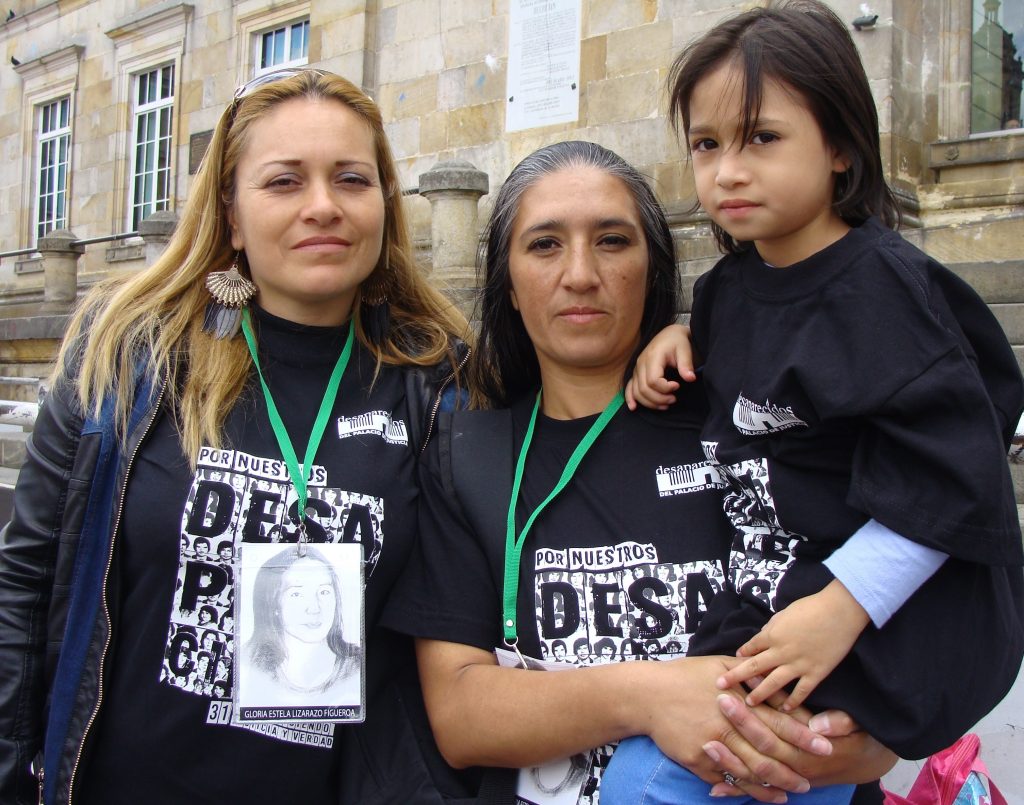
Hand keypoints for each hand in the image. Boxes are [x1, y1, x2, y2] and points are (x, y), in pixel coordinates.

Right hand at [625, 324, 695, 410]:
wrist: (669, 335)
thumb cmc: (677, 342)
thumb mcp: (685, 349)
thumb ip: (686, 364)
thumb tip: (691, 378)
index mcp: (652, 357)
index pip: (653, 381)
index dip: (665, 389)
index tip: (678, 386)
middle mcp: (641, 364)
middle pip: (644, 389)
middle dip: (659, 399)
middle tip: (674, 399)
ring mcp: (636, 369)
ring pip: (637, 392)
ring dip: (650, 402)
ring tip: (666, 404)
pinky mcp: (636, 373)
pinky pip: (629, 388)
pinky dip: (630, 398)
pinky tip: (633, 407)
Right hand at [644, 656, 833, 801]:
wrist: (648, 694)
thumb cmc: (686, 676)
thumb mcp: (719, 666)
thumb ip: (750, 676)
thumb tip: (776, 684)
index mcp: (735, 702)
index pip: (777, 721)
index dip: (802, 735)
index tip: (824, 745)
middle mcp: (726, 726)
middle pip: (767, 753)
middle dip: (793, 768)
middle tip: (812, 780)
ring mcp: (710, 746)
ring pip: (748, 771)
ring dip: (772, 785)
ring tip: (791, 793)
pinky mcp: (696, 761)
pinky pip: (725, 779)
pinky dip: (745, 790)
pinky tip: (760, 794)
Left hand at [706, 696, 896, 789]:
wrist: (868, 762)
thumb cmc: (861, 737)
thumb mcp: (859, 726)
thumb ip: (839, 722)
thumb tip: (818, 725)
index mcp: (810, 750)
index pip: (775, 733)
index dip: (751, 717)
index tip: (731, 697)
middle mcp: (797, 767)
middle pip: (760, 750)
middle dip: (736, 730)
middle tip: (715, 706)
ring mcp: (789, 778)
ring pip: (755, 774)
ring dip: (730, 762)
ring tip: (706, 745)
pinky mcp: (784, 783)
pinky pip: (758, 790)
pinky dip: (737, 790)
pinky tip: (714, 788)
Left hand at [715, 581, 869, 710]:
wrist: (839, 611)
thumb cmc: (812, 607)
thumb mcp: (785, 613)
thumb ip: (773, 627)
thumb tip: (764, 635)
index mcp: (772, 635)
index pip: (750, 647)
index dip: (741, 655)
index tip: (732, 662)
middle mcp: (780, 652)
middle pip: (753, 667)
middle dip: (735, 677)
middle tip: (720, 686)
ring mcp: (798, 664)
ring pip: (773, 683)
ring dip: (759, 694)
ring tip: (748, 704)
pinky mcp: (816, 673)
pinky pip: (801, 691)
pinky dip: (792, 701)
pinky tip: (784, 710)